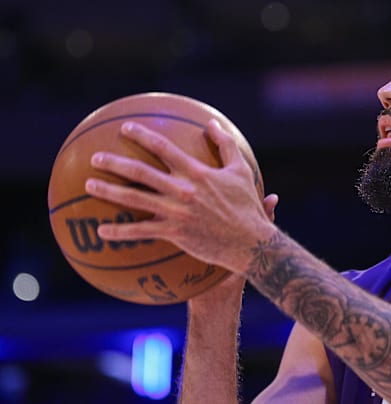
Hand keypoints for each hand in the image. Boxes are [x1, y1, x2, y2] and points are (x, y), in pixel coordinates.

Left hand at [85, 119, 276, 272]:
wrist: (249, 241)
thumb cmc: (246, 206)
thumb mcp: (241, 171)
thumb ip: (226, 145)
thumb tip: (212, 123)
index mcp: (197, 172)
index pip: (164, 148)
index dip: (143, 136)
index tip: (126, 128)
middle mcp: (182, 190)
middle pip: (140, 172)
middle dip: (114, 162)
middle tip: (95, 157)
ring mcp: (176, 212)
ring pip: (135, 199)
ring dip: (109, 191)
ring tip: (88, 185)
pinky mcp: (174, 233)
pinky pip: (141, 232)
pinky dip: (119, 232)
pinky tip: (101, 231)